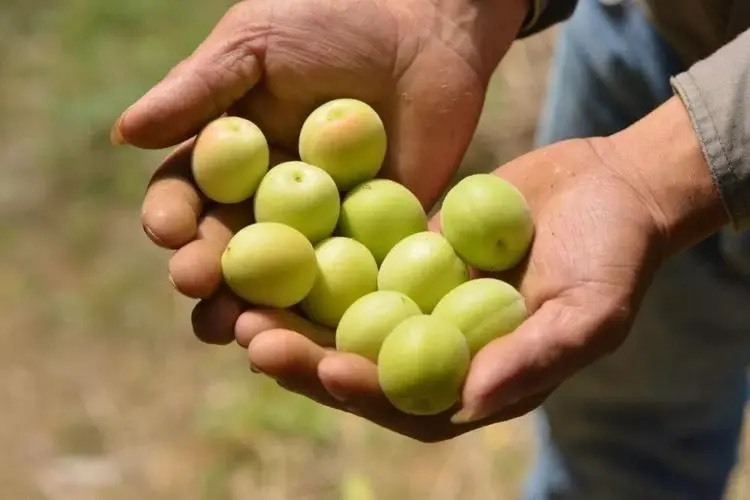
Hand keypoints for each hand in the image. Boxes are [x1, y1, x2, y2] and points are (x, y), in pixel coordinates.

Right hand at [116, 0, 528, 334]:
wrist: (426, 26)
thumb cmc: (332, 18)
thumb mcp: (256, 43)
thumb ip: (198, 90)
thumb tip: (124, 134)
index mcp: (232, 157)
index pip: (189, 196)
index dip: (173, 216)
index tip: (168, 230)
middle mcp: (270, 199)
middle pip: (228, 248)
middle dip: (207, 271)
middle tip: (198, 287)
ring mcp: (324, 225)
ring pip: (280, 280)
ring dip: (256, 308)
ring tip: (239, 330)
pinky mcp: (377, 239)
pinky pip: (349, 280)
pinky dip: (329, 308)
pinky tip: (314, 331)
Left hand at [233, 97, 726, 441]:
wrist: (608, 189)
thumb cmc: (613, 255)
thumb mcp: (591, 310)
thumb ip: (535, 358)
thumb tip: (473, 401)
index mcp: (477, 380)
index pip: (410, 402)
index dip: (366, 392)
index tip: (327, 370)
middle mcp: (437, 348)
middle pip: (360, 364)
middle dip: (305, 357)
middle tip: (252, 338)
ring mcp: (416, 302)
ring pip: (343, 316)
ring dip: (293, 311)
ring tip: (239, 299)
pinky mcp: (403, 257)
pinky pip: (353, 261)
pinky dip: (314, 259)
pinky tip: (272, 241)